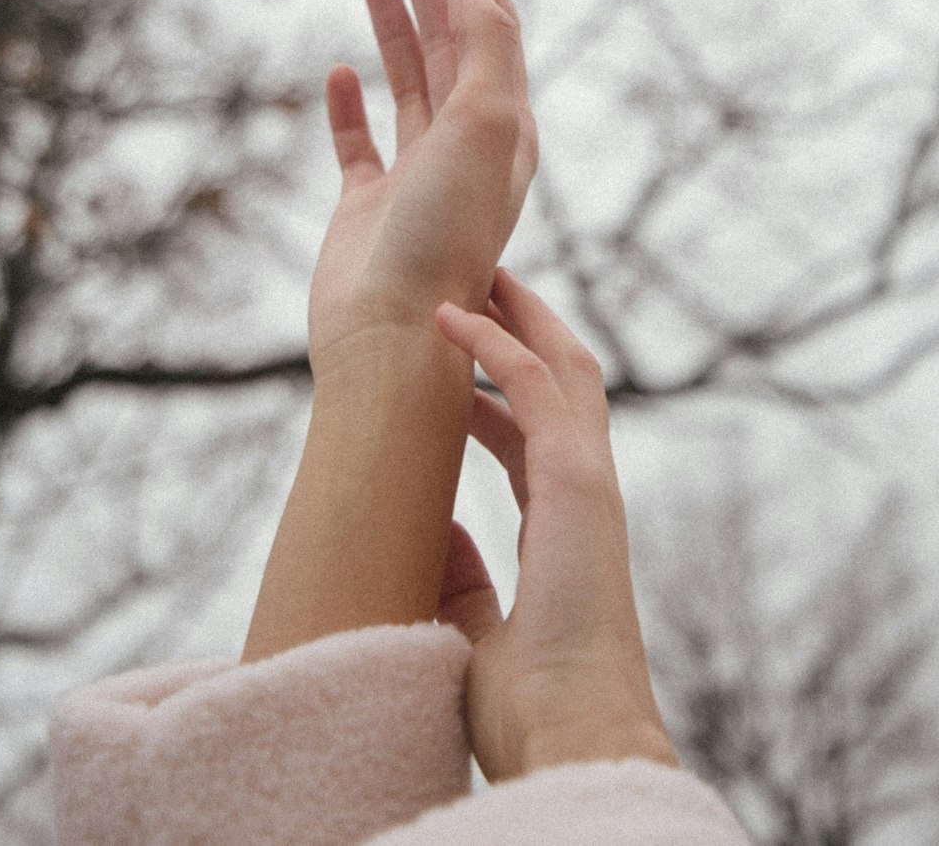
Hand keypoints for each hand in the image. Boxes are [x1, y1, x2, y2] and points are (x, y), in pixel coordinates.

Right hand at [308, 0, 537, 398]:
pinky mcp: (367, 207)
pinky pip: (360, 142)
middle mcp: (466, 147)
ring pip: (411, 82)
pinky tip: (338, 72)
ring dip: (398, 26)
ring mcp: (415, 176)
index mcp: (506, 126)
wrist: (391, 332)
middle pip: (454, 42)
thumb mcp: (486, 125)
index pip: (493, 25)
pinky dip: (349, 106)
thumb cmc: (445, 233)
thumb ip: (487, 47)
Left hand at [435, 270, 678, 780]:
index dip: (497, 399)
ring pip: (563, 369)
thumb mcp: (472, 629)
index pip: (534, 440)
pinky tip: (451, 319)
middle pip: (564, 384)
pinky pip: (535, 391)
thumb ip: (459, 578)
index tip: (460, 379)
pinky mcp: (579, 484)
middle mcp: (584, 496)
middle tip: (485, 287)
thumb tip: (431, 531)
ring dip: (520, 318)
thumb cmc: (528, 708)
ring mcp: (588, 485)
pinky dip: (494, 348)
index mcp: (563, 529)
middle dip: (526, 331)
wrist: (571, 743)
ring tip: (477, 276)